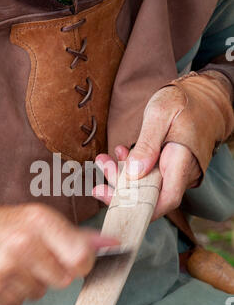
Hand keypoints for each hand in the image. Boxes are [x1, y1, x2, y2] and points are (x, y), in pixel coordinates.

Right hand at [0, 204, 117, 304]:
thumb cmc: (0, 226)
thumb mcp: (37, 219)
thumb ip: (75, 234)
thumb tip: (112, 243)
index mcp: (39, 221)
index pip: (82, 257)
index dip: (82, 264)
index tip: (73, 262)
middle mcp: (24, 243)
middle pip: (63, 280)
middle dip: (53, 274)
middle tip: (34, 259)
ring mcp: (5, 268)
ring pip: (40, 293)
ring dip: (30, 284)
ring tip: (13, 265)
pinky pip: (17, 304)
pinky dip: (11, 295)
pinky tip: (0, 276)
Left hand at [93, 86, 200, 219]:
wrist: (202, 96)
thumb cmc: (183, 101)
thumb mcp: (161, 114)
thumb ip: (147, 143)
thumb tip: (134, 172)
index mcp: (182, 161)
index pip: (166, 199)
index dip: (143, 209)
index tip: (117, 203)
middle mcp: (179, 172)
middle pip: (149, 195)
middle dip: (120, 188)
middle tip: (102, 169)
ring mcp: (173, 171)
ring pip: (144, 184)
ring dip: (120, 175)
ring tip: (103, 159)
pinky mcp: (166, 166)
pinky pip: (146, 173)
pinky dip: (129, 166)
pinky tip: (119, 153)